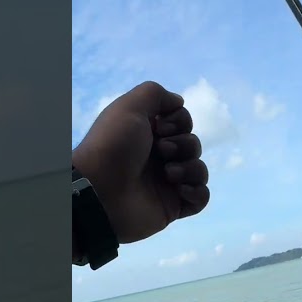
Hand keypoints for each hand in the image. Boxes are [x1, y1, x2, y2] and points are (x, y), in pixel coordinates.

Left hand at [72, 81, 210, 244]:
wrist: (101, 192)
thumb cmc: (113, 146)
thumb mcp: (129, 106)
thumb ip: (155, 94)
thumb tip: (179, 102)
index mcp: (148, 134)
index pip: (183, 122)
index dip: (179, 121)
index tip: (160, 128)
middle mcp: (159, 157)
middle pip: (192, 144)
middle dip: (184, 144)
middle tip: (162, 150)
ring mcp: (167, 184)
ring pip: (199, 170)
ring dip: (190, 168)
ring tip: (168, 174)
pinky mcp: (173, 207)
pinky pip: (201, 198)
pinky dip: (197, 192)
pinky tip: (179, 190)